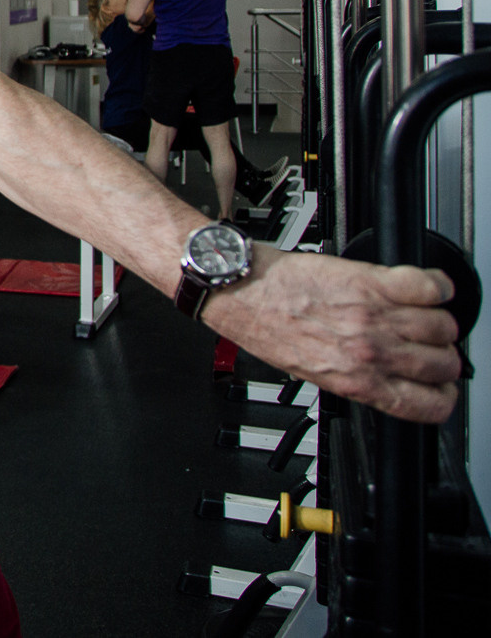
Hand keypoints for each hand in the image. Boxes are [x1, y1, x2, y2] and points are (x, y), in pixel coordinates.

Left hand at [202, 245, 459, 422]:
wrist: (242, 289)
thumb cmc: (266, 328)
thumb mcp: (312, 373)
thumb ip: (356, 379)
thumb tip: (387, 380)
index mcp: (356, 383)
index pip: (428, 406)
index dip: (442, 398)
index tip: (442, 388)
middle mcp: (370, 353)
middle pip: (444, 364)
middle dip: (444, 358)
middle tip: (430, 347)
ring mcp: (373, 316)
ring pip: (443, 326)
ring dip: (441, 322)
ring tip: (424, 317)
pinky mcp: (369, 280)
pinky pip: (429, 285)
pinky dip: (437, 285)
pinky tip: (429, 288)